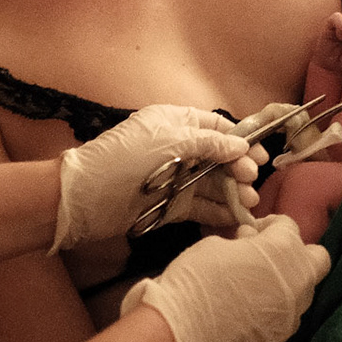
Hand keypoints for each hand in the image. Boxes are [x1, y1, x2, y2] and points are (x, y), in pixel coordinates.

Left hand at [52, 105, 262, 251]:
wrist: (83, 199)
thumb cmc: (123, 159)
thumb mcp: (168, 141)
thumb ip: (208, 143)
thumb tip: (241, 145)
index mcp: (175, 123)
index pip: (216, 127)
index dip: (240, 139)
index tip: (259, 154)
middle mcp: (178, 149)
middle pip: (219, 157)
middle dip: (238, 168)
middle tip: (250, 180)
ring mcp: (175, 179)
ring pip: (213, 184)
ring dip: (233, 191)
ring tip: (248, 202)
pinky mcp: (171, 207)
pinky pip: (201, 208)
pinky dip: (219, 212)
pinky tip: (236, 217)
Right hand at [122, 215, 331, 341]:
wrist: (182, 331)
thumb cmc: (195, 278)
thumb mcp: (217, 244)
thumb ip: (244, 242)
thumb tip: (250, 243)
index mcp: (284, 249)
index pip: (290, 226)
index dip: (269, 225)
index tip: (251, 231)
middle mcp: (298, 281)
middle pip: (316, 260)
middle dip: (296, 254)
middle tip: (266, 256)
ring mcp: (292, 314)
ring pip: (303, 291)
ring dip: (286, 283)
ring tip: (254, 285)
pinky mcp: (280, 338)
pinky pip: (286, 316)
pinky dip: (274, 309)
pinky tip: (247, 310)